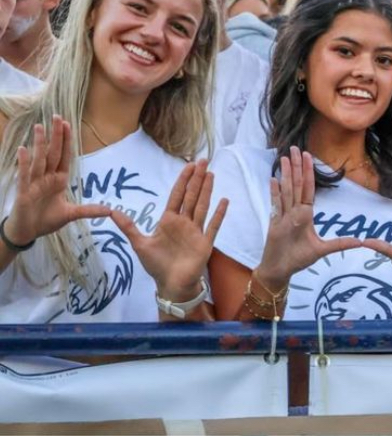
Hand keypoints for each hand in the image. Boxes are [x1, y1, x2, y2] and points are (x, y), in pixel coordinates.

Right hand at [5, 116, 110, 244]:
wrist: (27, 233)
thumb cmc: (46, 220)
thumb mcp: (71, 214)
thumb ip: (88, 210)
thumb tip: (109, 211)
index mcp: (59, 179)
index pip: (64, 156)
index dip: (66, 141)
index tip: (68, 124)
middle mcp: (47, 177)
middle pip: (52, 153)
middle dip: (56, 136)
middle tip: (57, 117)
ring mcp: (34, 183)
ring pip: (38, 160)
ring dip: (39, 144)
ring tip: (40, 127)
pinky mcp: (24, 191)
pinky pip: (24, 174)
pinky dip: (24, 162)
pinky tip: (23, 149)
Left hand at [110, 159, 227, 301]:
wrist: (170, 285)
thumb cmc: (156, 265)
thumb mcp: (139, 244)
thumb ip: (128, 226)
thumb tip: (112, 211)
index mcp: (169, 220)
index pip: (177, 195)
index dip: (183, 180)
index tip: (189, 166)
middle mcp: (184, 222)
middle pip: (191, 196)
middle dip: (197, 179)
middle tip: (203, 161)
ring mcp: (196, 231)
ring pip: (202, 206)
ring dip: (207, 190)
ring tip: (211, 174)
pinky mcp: (205, 242)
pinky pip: (213, 226)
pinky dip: (219, 214)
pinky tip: (224, 201)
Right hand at [253, 146, 360, 287]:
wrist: (281, 270)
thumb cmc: (299, 258)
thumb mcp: (323, 250)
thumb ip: (340, 244)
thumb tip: (360, 242)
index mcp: (305, 214)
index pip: (308, 189)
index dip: (309, 172)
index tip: (308, 156)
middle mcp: (294, 211)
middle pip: (296, 184)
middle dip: (297, 166)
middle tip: (295, 147)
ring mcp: (283, 216)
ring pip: (286, 190)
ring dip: (286, 174)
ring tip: (285, 157)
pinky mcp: (274, 224)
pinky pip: (275, 205)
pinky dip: (274, 193)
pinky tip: (273, 179)